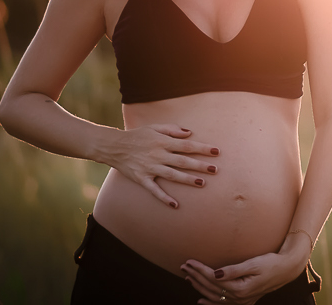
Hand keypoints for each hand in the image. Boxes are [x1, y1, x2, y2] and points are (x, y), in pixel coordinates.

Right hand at [101, 123, 219, 207]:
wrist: (114, 146)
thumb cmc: (137, 135)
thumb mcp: (155, 127)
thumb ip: (172, 129)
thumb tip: (189, 133)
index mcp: (163, 142)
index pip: (187, 145)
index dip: (202, 148)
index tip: (217, 151)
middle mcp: (158, 155)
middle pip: (183, 161)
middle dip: (200, 165)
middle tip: (215, 169)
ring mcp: (150, 168)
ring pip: (172, 175)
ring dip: (187, 179)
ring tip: (202, 183)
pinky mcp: (142, 178)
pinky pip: (154, 190)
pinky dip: (164, 197)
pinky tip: (175, 204)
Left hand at [181, 249, 306, 304]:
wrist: (287, 269)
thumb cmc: (271, 263)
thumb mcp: (253, 264)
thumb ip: (233, 270)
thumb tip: (214, 273)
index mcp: (240, 288)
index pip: (213, 279)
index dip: (199, 270)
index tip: (189, 261)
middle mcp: (239, 298)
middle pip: (211, 288)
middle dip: (195, 277)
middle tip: (184, 266)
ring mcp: (241, 301)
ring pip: (214, 296)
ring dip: (199, 287)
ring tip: (188, 278)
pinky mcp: (244, 301)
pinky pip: (222, 304)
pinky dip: (210, 302)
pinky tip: (201, 300)